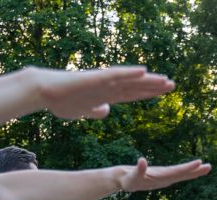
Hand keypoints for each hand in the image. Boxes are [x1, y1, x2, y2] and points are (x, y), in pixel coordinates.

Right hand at [37, 66, 176, 119]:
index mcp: (106, 95)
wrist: (43, 91)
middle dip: (154, 86)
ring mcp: (102, 81)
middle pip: (136, 86)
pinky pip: (115, 75)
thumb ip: (96, 111)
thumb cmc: (60, 101)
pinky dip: (129, 73)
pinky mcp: (94, 78)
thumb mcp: (83, 111)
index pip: (133, 94)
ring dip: (148, 80)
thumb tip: (107, 111)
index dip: (148, 93)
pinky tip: (143, 71)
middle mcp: (108, 86)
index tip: (163, 93)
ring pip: (130, 80)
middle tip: (173, 85)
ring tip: (165, 80)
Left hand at [116, 158, 210, 192]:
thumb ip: (138, 169)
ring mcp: (164, 176)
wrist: (124, 177)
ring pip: (182, 173)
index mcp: (160, 174)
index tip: (199, 163)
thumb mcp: (132, 175)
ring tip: (206, 168)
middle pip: (182, 171)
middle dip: (195, 169)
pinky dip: (186, 174)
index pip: (177, 171)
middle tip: (209, 166)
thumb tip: (142, 160)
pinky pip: (177, 176)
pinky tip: (193, 172)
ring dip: (194, 171)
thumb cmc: (128, 178)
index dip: (188, 168)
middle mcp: (164, 174)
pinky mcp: (162, 179)